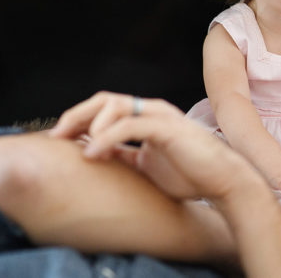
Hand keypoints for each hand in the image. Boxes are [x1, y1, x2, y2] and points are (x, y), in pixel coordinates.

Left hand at [49, 91, 263, 201]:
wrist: (223, 180)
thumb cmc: (191, 173)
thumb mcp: (147, 164)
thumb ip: (125, 154)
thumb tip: (96, 155)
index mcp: (148, 117)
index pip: (107, 106)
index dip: (79, 118)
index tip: (59, 139)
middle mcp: (153, 111)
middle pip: (106, 99)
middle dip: (77, 115)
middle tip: (57, 136)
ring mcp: (161, 117)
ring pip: (115, 105)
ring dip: (89, 123)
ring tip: (75, 145)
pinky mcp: (167, 128)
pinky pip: (129, 126)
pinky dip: (106, 138)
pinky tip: (93, 154)